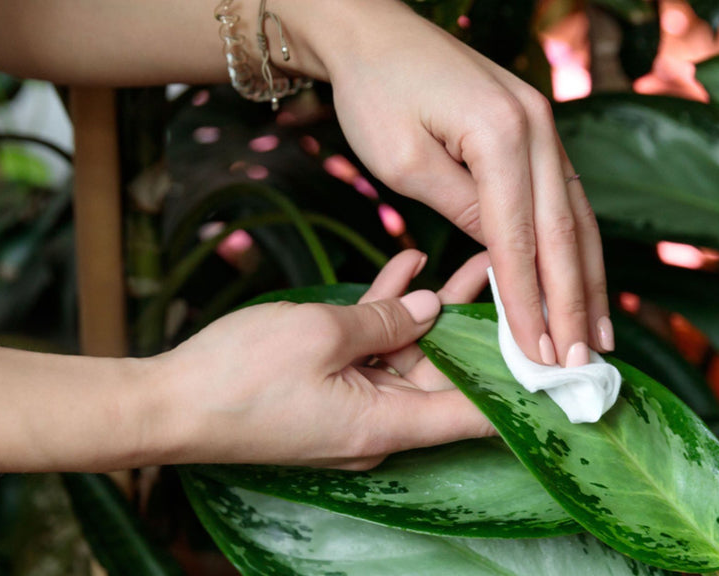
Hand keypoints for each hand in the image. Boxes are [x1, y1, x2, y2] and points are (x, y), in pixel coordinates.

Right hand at [160, 250, 494, 469]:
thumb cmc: (242, 376)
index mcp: (389, 426)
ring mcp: (354, 408)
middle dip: (475, 322)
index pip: (476, 415)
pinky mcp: (328, 389)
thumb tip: (427, 309)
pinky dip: (386, 313)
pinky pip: (371, 351)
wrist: (168, 403)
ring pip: (411, 354)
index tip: (550, 353)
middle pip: (446, 374)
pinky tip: (406, 265)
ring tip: (469, 259)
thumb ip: (385, 320)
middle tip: (507, 273)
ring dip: (431, 308)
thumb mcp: (322, 334)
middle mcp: (380, 426)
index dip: (515, 385)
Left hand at [295, 0, 613, 365]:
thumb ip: (459, 207)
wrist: (374, 31)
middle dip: (573, 302)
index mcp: (501, 133)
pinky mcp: (537, 131)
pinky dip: (575, 245)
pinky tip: (581, 280)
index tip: (538, 355)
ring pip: (577, 216)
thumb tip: (504, 254)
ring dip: (587, 279)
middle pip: (564, 231)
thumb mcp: (403, 160)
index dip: (529, 302)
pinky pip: (565, 197)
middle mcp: (537, 127)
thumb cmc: (376, 91)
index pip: (519, 237)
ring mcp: (544, 125)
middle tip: (580, 361)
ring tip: (597, 333)